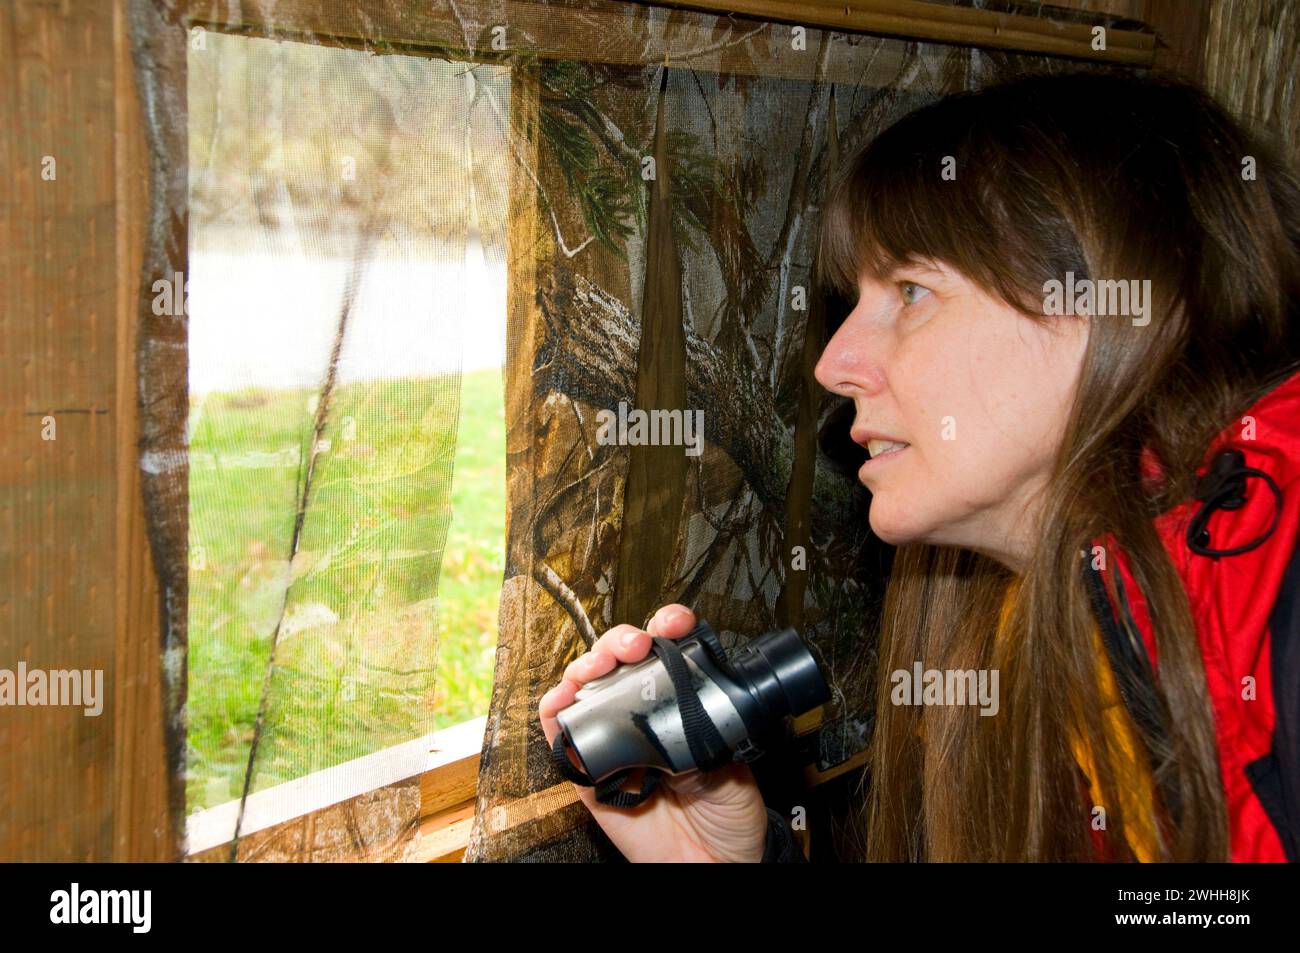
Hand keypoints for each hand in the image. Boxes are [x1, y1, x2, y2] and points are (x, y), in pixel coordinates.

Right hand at [539, 604, 769, 861]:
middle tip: (637, 645)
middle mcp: (642, 715)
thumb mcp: (733, 762)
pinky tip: (564, 696)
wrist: (710, 866)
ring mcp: (611, 738)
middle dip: (623, 640)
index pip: (668, 652)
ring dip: (588, 663)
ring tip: (601, 665)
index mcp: (681, 705)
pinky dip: (554, 708)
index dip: (668, 627)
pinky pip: (558, 733)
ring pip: (586, 685)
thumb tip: (687, 697)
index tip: (676, 622)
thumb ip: (709, 729)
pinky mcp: (585, 770)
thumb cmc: (728, 816)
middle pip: (620, 660)